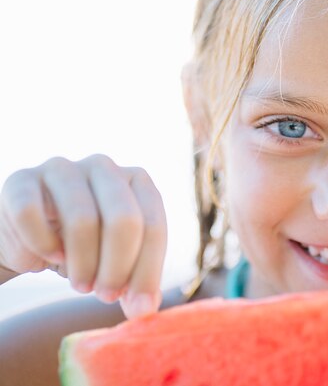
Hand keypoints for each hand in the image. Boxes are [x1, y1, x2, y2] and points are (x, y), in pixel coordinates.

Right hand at [0, 154, 166, 318]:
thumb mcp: (117, 261)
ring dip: (82, 264)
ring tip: (80, 283)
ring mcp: (63, 168)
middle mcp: (105, 167)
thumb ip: (136, 281)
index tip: (138, 306)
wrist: (29, 235)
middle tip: (106, 295)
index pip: (154, 225)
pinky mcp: (23, 179)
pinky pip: (33, 214)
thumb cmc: (85, 247)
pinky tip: (50, 256)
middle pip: (124, 219)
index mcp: (138, 181)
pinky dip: (43, 245)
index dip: (148, 270)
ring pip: (82, 219)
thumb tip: (145, 310)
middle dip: (117, 267)